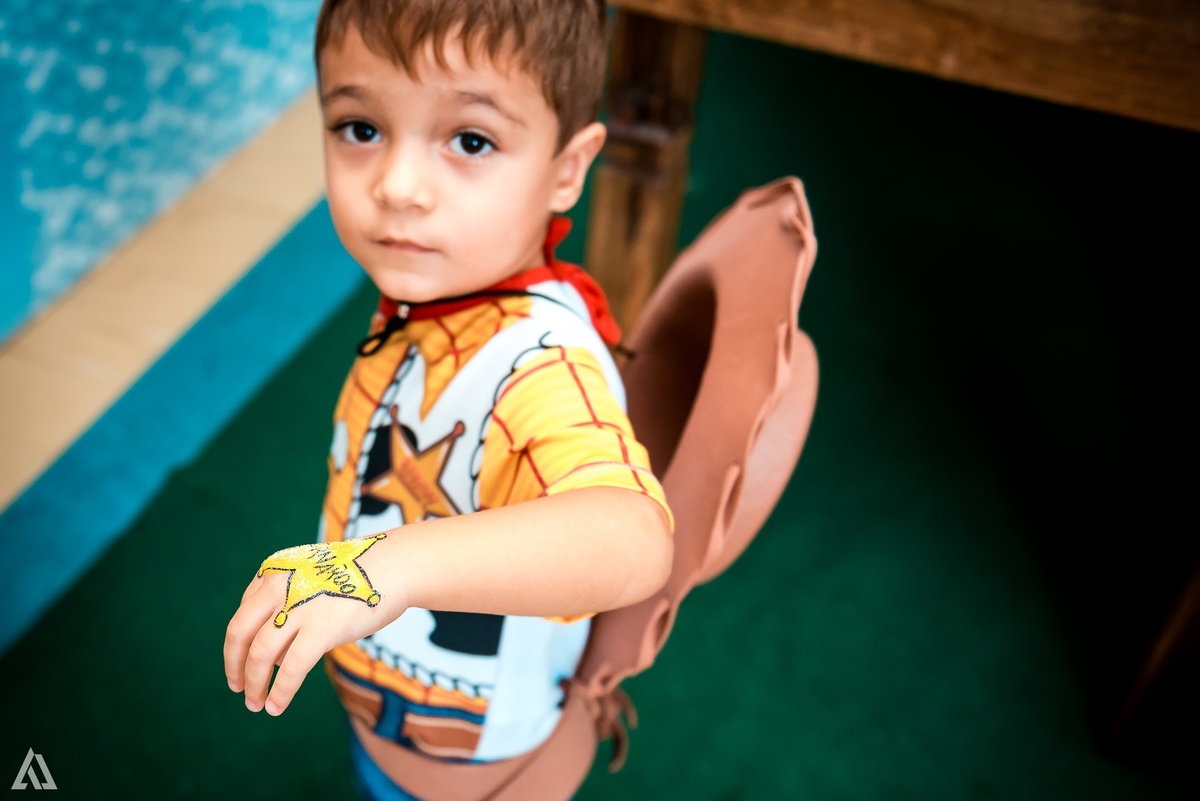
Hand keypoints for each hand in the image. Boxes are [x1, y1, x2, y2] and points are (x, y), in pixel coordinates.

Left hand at [223, 535, 395, 714]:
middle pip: (239, 633)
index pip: (244, 613)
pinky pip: (292, 669)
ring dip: (254, 684)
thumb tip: (275, 659)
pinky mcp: (321, 629)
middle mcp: (279, 587)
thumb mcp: (314, 581)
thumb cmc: (360, 576)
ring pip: (260, 655)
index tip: (241, 662)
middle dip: (234, 665)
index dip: (238, 643)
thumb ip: (290, 611)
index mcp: (275, 572)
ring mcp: (299, 608)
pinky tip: (275, 707)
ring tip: (255, 703)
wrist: (395, 566)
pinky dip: (280, 691)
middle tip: (237, 687)